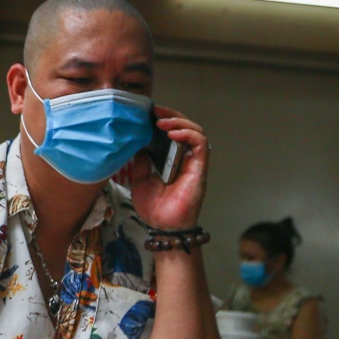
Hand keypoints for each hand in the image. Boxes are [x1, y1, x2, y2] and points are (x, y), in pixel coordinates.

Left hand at [125, 106, 207, 232]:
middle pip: (185, 128)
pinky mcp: (200, 167)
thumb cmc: (154, 207)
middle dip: (171, 115)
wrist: (163, 227)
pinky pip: (200, 144)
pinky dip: (188, 133)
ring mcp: (193, 162)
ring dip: (179, 121)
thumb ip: (142, 160)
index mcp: (172, 160)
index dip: (165, 119)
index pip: (173, 132)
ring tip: (162, 121)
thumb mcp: (140, 178)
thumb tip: (138, 141)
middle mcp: (185, 158)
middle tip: (155, 111)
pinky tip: (172, 132)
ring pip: (195, 131)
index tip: (148, 114)